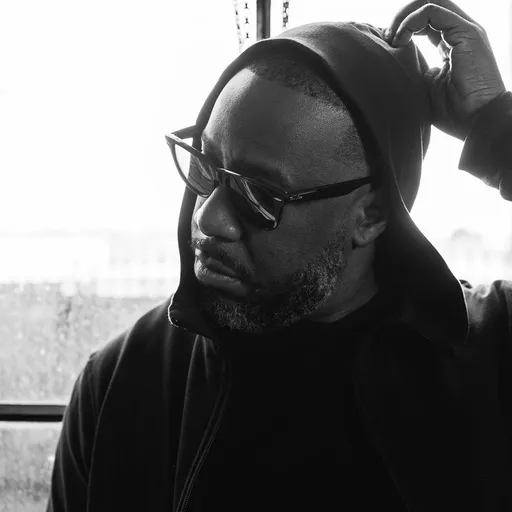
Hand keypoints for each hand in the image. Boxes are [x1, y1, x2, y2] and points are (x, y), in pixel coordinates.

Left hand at [385, 0, 505, 139]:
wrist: (476, 120)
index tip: (387, 45)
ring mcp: (463, 30)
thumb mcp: (424, 87)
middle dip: (401, 17)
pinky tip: (400, 39)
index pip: (424, 22)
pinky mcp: (466, 32)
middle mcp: (458, 33)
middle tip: (386, 37)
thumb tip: (391, 62)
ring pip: (429, 2)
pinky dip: (411, 21)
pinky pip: (432, 11)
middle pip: (427, 6)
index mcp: (450, 44)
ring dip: (404, 17)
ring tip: (391, 37)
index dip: (402, 27)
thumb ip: (413, 69)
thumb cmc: (453, 111)